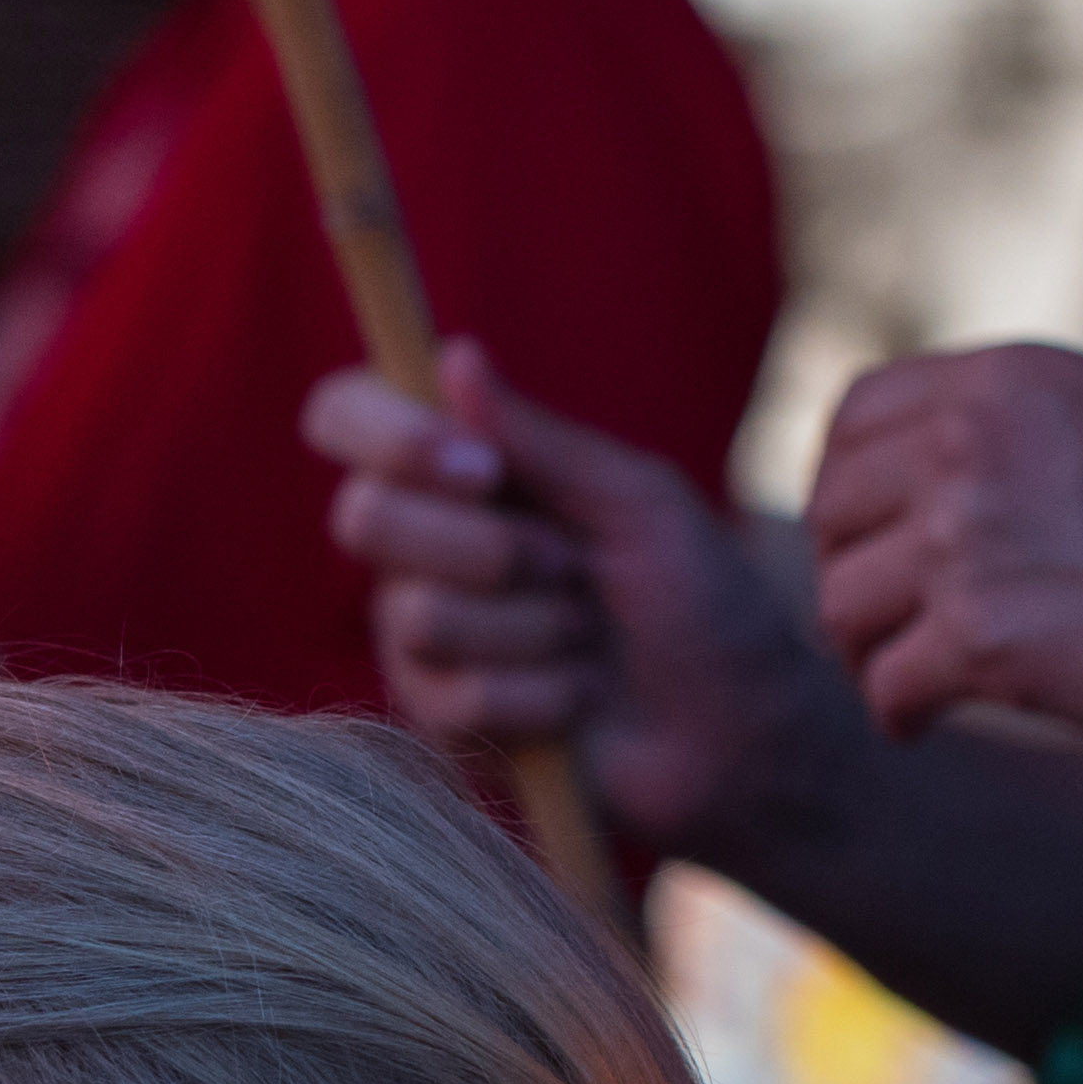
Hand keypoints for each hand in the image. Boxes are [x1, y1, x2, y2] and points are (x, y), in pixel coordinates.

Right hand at [305, 343, 841, 867]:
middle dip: (486, 547)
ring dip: (534, 626)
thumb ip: (539, 439)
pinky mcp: (434, 716)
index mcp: (459, 469)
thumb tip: (453, 354)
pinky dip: (542, 693)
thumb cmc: (697, 600)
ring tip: (587, 637)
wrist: (735, 728)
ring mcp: (418, 631)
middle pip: (363, 516)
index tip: (479, 467)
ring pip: (415, 613)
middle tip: (569, 567)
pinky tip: (579, 697)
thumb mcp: (635, 500)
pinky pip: (454, 695)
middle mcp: (419, 542)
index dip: (386, 433)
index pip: (348, 416)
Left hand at [801, 341, 1082, 764]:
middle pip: (830, 513)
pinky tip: (929, 725)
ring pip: (841, 604)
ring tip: (918, 680)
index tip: (870, 539)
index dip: (849, 487)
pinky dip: (898, 716)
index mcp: (1010, 377)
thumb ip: (1017, 445)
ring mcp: (966, 533)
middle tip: (895, 627)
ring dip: (870, 651)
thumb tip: (913, 494)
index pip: (856, 414)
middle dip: (853, 574)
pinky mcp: (978, 635)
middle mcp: (971, 439)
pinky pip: (883, 686)